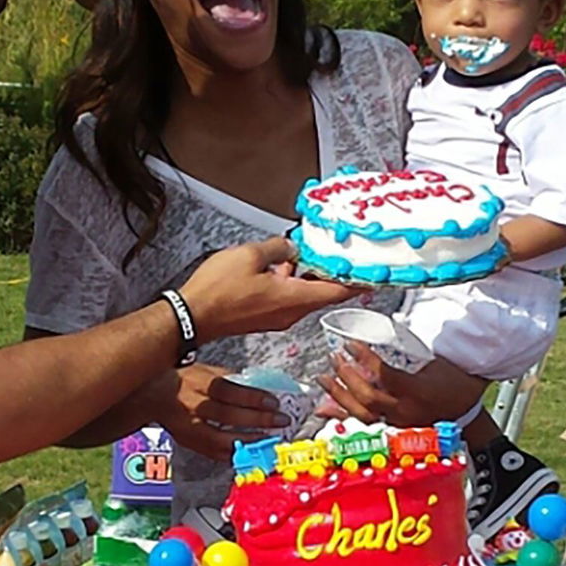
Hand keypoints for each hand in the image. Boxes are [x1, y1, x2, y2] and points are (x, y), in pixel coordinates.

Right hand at [145, 364, 286, 461]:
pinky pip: (213, 453)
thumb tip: (258, 391)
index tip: (274, 402)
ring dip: (249, 441)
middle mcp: (193, 405)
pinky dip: (233, 454)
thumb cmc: (181, 379)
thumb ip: (228, 380)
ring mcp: (189, 427)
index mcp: (197, 382)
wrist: (149, 396)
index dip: (253, 397)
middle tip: (280, 421)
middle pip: (228, 415)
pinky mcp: (189, 442)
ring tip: (269, 440)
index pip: (229, 390)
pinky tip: (249, 454)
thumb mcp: (204, 371)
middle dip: (258, 419)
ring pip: (221, 439)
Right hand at [180, 237, 358, 341]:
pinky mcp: (263, 318)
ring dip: (306, 277)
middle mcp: (290, 313)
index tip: (372, 275)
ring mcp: (276, 318)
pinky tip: (279, 267)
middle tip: (338, 255)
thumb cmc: (218, 291)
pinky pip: (286, 299)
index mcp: (294, 298)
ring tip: (304, 254)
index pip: (337, 291)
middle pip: (322, 293)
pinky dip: (290, 283)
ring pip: (303, 296)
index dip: (357, 281)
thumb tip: (288, 247)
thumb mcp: (250, 255)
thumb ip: (277, 248)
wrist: (193, 316)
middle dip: (330, 274)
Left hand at [315, 343, 486, 426]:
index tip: (351, 344)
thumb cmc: (455, 383)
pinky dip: (340, 417)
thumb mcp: (437, 363)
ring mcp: (398, 425)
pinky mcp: (393, 431)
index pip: (385, 376)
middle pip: (368, 398)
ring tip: (324, 377)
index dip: (365, 360)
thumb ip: (409, 355)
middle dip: (347, 377)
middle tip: (335, 358)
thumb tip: (379, 339)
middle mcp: (406, 412)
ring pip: (361, 414)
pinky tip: (323, 408)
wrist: (469, 414)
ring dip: (339, 396)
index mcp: (419, 392)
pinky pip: (362, 425)